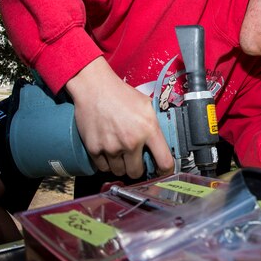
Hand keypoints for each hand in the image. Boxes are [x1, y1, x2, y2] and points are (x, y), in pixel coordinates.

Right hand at [65, 57, 173, 178]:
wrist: (94, 87)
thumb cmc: (121, 94)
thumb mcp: (147, 106)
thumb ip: (155, 125)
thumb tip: (164, 141)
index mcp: (149, 129)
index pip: (164, 162)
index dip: (165, 171)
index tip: (162, 171)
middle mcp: (131, 141)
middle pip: (137, 172)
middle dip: (137, 168)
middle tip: (135, 160)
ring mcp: (112, 147)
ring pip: (119, 171)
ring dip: (120, 166)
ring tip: (120, 153)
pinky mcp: (94, 148)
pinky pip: (103, 167)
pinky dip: (106, 163)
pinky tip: (108, 152)